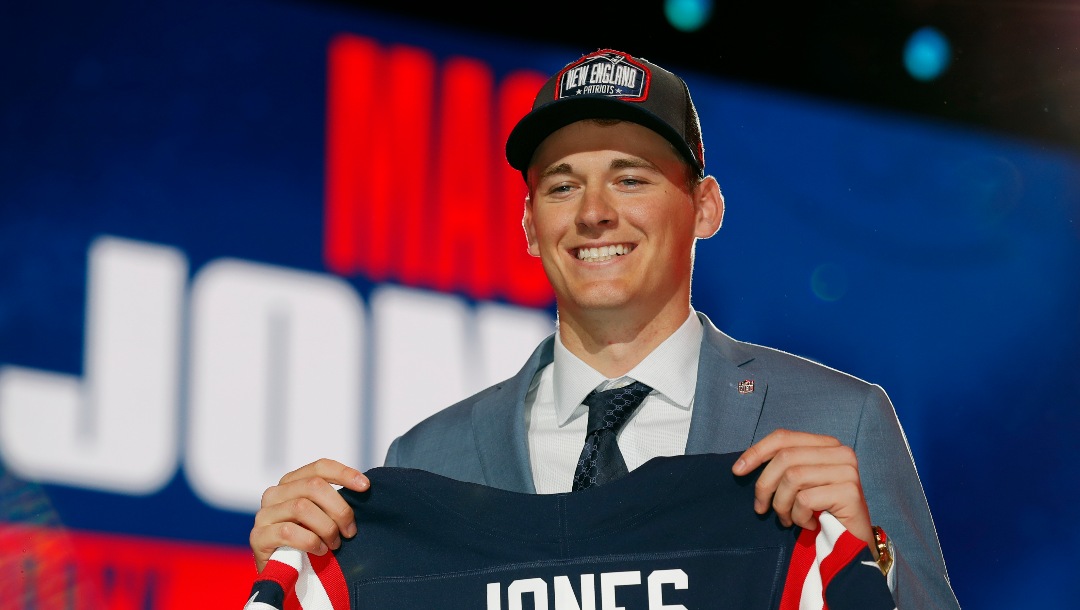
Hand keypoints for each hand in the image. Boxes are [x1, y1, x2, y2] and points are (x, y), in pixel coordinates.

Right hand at [249, 458, 369, 571]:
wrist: (285, 576)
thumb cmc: (310, 543)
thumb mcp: (323, 516)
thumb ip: (334, 501)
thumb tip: (363, 487)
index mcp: (292, 483)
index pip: (319, 467)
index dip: (344, 473)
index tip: (365, 486)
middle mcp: (275, 493)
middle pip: (314, 486)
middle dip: (339, 509)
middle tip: (350, 531)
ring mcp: (264, 514)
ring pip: (302, 507)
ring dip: (326, 527)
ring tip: (335, 544)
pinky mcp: (258, 536)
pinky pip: (289, 531)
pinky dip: (311, 541)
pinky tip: (320, 551)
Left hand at [732, 429, 874, 554]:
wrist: (853, 544)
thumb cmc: (821, 513)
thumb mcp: (799, 484)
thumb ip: (782, 467)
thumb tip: (742, 464)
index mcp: (827, 444)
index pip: (784, 437)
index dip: (756, 451)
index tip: (737, 471)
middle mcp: (841, 452)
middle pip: (785, 457)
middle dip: (765, 485)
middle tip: (761, 509)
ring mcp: (847, 470)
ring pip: (793, 477)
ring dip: (782, 505)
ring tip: (787, 520)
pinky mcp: (850, 492)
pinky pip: (805, 499)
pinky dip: (798, 516)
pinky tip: (808, 526)